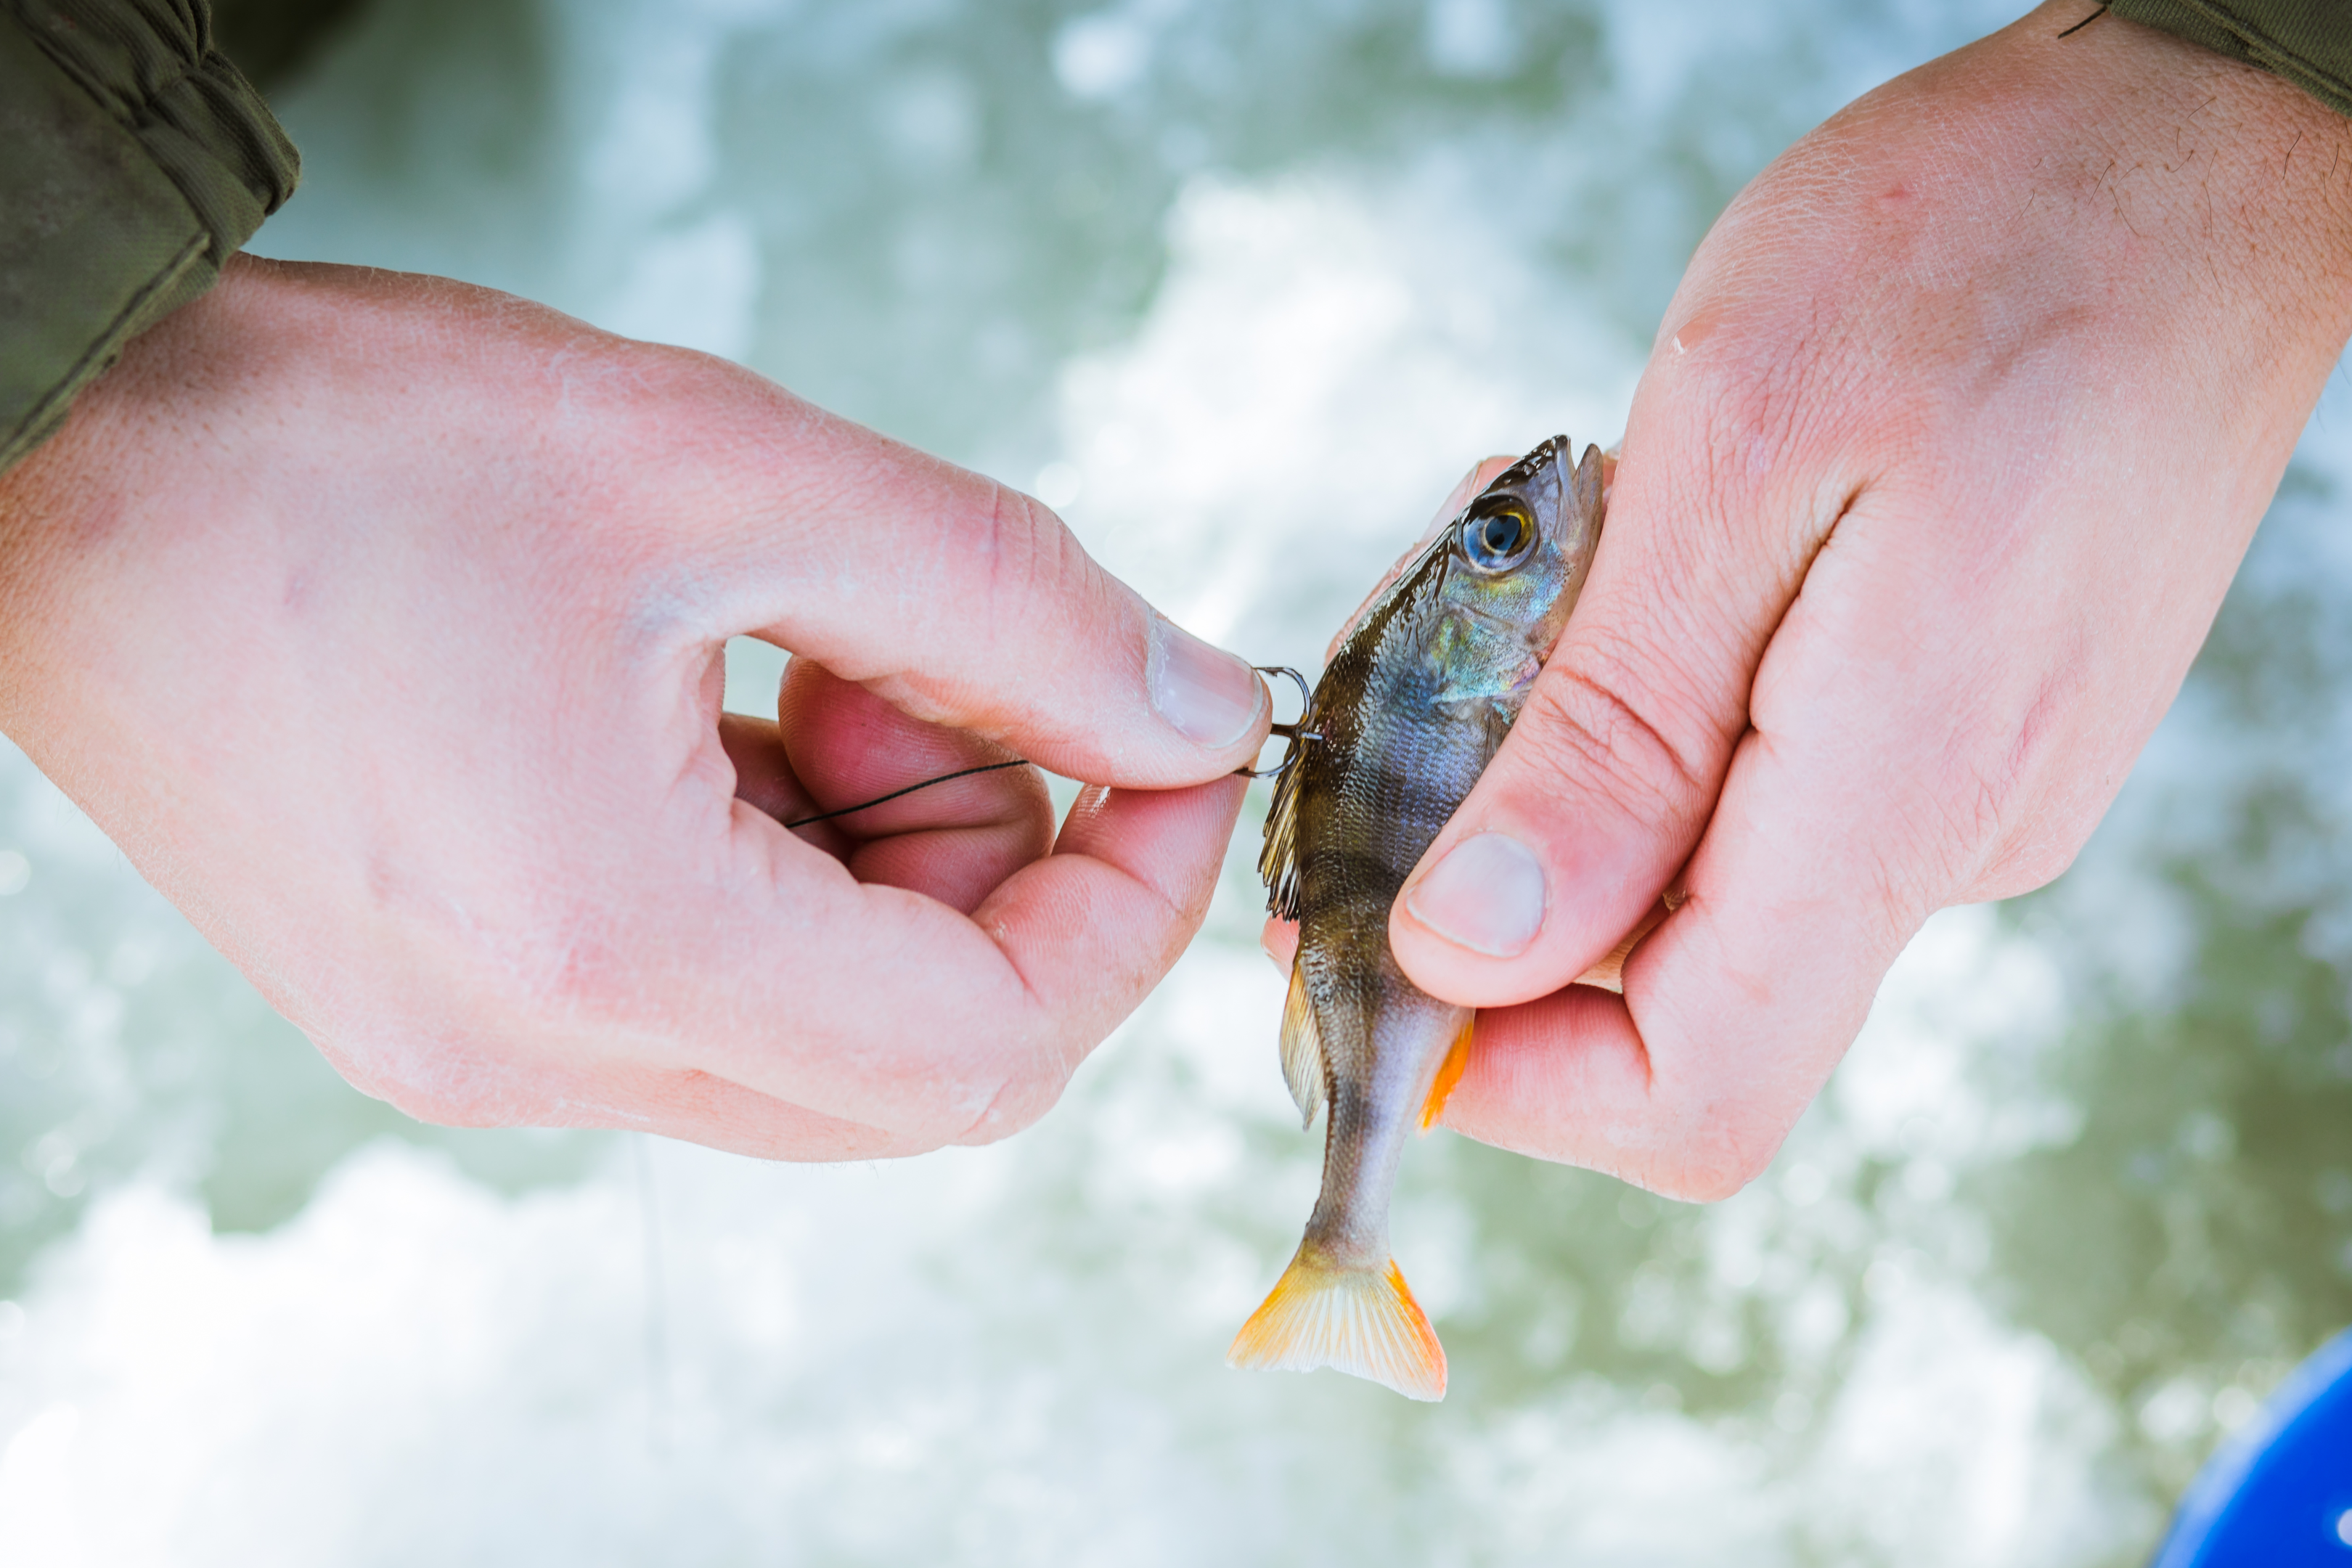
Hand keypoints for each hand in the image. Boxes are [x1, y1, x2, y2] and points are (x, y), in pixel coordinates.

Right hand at [0, 258, 1267, 1158]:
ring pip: (817, 1033)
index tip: (1177, 751)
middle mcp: (540, 1056)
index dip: (1132, 906)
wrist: (57, 459)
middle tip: (917, 667)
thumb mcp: (730, 472)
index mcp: (611, 947)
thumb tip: (1189, 711)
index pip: (988, 1044)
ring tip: (794, 661)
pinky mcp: (449, 1007)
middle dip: (998, 866)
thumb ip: (1005, 606)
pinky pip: (704, 996)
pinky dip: (777, 867)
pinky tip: (710, 705)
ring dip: (882, 857)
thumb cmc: (346, 444)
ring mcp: (484, 1053)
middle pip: (916, 1064)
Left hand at [1381, 4, 2351, 1195]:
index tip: (1361, 934)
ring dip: (1566, 747)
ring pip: (1692, 875)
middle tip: (1430, 650)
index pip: (1687, 1097)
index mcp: (1898, 795)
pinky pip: (1760, 785)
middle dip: (1494, 858)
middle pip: (1660, 996)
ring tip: (1546, 543)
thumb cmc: (1984, 242)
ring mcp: (1963, 795)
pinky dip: (1655, 693)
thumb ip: (1611, 732)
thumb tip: (1470, 949)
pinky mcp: (1957, 734)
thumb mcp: (1743, 449)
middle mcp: (1945, 842)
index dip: (1503, 1074)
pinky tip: (1638, 543)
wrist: (2197, 155)